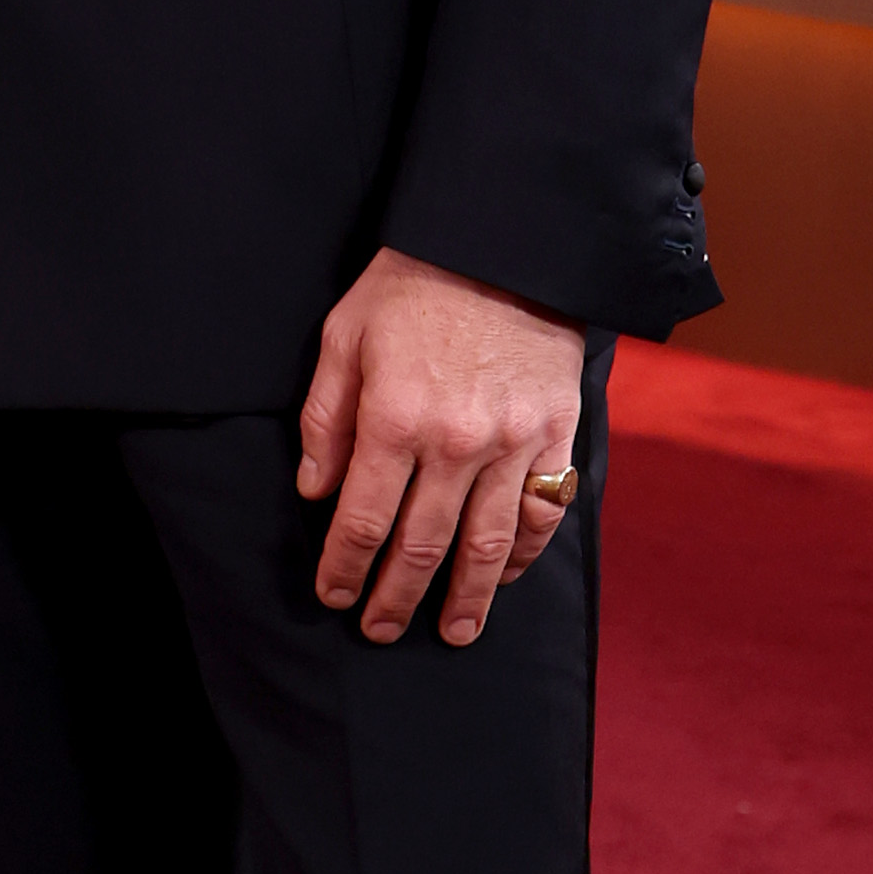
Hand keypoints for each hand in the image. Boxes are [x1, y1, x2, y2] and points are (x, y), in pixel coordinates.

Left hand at [295, 248, 585, 648]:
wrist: (504, 241)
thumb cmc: (412, 285)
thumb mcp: (344, 336)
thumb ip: (324, 417)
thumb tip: (314, 490)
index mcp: (394, 419)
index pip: (363, 520)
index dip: (344, 567)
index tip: (333, 595)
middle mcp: (455, 443)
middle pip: (423, 546)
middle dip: (397, 598)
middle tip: (381, 631)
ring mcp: (514, 442)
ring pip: (490, 543)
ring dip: (470, 597)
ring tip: (455, 632)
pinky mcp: (558, 431)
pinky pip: (545, 509)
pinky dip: (527, 552)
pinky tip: (510, 576)